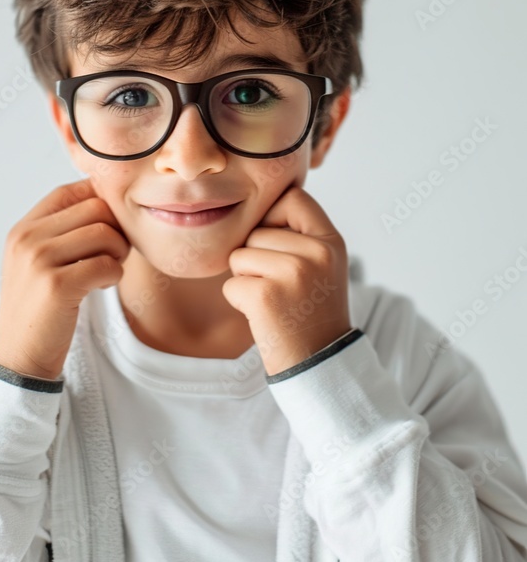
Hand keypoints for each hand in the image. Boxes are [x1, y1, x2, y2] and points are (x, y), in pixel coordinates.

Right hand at [0, 178, 131, 379]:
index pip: (68, 191)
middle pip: (94, 208)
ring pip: (104, 233)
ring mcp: (39, 260)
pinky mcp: (57, 285)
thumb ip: (59, 233)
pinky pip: (106, 264)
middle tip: (116, 252)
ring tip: (109, 270)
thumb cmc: (39, 308)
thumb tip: (102, 201)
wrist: (19, 356)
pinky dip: (114, 275)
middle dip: (116, 228)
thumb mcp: (36, 263)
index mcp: (22, 229)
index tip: (111, 223)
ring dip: (119, 252)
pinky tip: (103, 286)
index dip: (98, 199)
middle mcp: (27, 239)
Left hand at [221, 184, 350, 376]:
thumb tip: (256, 204)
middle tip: (281, 288)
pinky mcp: (266, 296)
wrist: (319, 364)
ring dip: (246, 279)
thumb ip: (299, 234)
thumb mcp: (322, 266)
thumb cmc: (312, 312)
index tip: (275, 241)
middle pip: (257, 230)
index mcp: (331, 241)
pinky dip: (239, 301)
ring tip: (274, 301)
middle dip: (256, 258)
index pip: (293, 197)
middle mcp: (316, 253)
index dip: (274, 214)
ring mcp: (292, 273)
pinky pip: (231, 284)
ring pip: (239, 255)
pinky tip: (264, 317)